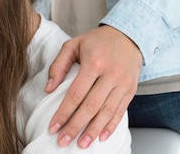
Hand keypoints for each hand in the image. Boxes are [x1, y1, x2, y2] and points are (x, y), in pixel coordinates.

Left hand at [45, 25, 141, 148]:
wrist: (128, 35)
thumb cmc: (97, 41)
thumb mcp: (73, 45)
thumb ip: (58, 66)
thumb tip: (48, 89)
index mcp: (94, 62)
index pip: (75, 94)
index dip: (63, 113)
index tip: (53, 127)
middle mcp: (110, 74)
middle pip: (91, 106)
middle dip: (76, 126)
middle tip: (64, 141)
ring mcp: (123, 83)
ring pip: (106, 112)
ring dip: (93, 131)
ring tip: (82, 144)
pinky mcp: (131, 90)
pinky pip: (120, 111)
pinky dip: (110, 126)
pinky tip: (101, 136)